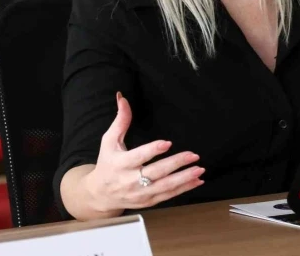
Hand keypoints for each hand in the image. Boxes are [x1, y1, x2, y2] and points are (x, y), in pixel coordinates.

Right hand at [83, 92, 204, 213]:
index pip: (138, 157)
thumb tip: (123, 98)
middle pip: (156, 172)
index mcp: (120, 164)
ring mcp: (140, 194)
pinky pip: (168, 196)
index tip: (167, 143)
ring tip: (199, 169)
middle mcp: (130, 181)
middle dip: (176, 163)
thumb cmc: (107, 163)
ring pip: (165, 187)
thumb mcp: (109, 141)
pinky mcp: (148, 202)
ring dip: (184, 178)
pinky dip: (184, 189)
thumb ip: (120, 121)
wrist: (100, 195)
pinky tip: (197, 180)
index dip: (152, 150)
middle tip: (193, 155)